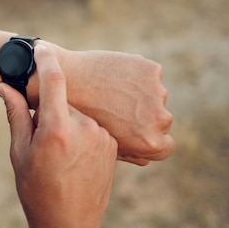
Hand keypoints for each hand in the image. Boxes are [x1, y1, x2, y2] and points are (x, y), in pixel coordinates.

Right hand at [0, 45, 115, 227]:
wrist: (69, 223)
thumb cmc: (36, 189)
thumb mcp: (19, 151)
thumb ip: (16, 114)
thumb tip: (5, 85)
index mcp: (57, 128)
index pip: (53, 79)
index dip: (46, 58)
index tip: (40, 46)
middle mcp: (84, 127)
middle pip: (63, 100)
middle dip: (49, 109)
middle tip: (39, 136)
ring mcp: (102, 136)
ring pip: (79, 114)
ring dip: (66, 122)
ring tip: (59, 153)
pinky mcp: (114, 144)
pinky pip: (93, 126)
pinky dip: (81, 132)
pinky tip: (73, 156)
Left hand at [33, 44, 173, 165]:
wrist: (62, 82)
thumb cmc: (77, 119)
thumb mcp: (104, 145)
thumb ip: (129, 153)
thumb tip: (145, 158)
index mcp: (150, 143)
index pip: (165, 145)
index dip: (148, 136)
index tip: (131, 127)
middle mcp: (159, 119)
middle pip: (161, 119)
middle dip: (144, 113)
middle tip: (115, 107)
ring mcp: (156, 92)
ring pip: (155, 94)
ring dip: (140, 92)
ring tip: (109, 91)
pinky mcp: (151, 69)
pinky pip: (149, 73)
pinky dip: (135, 72)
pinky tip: (111, 76)